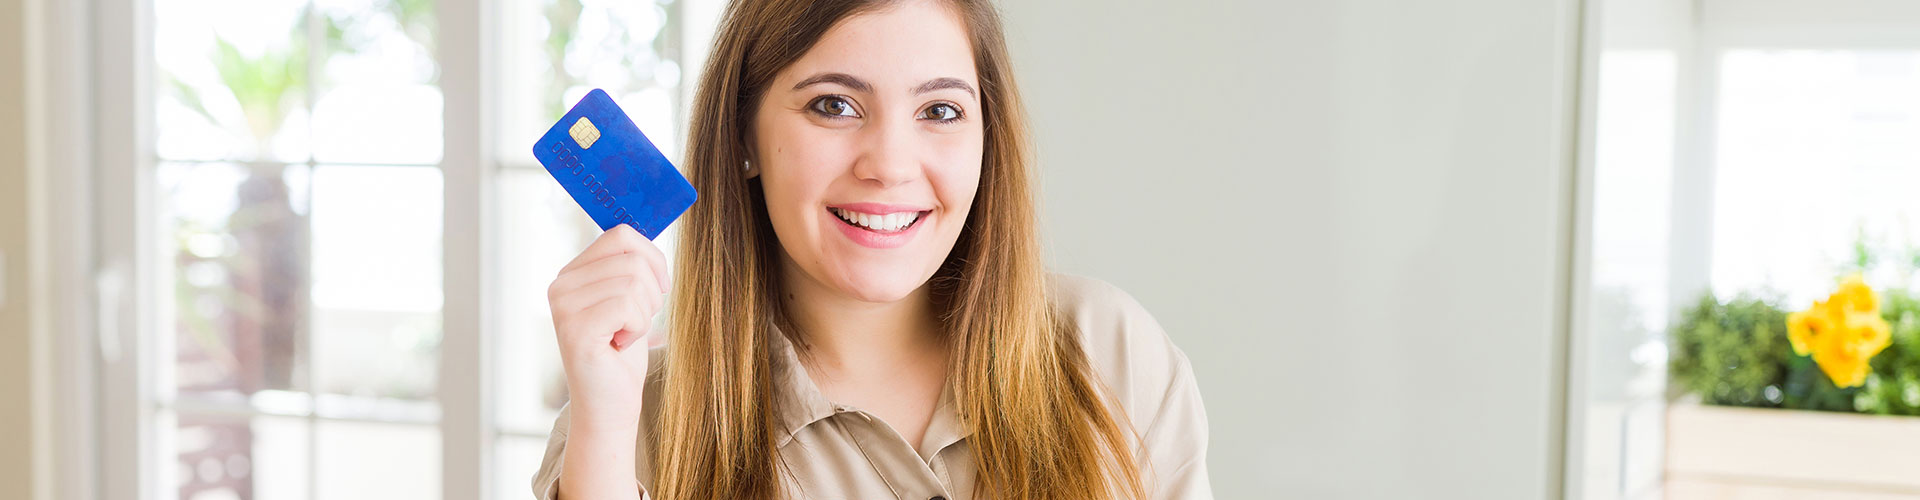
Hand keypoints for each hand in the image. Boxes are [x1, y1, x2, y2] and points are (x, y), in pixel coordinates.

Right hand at [547, 224, 667, 428]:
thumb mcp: (628, 298)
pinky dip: (637, 328)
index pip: (621, 234)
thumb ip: (629, 264)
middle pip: (632, 258)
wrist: (608, 403)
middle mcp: (560, 285)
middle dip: (651, 293)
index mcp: (571, 272)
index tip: (657, 288)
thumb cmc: (621, 352)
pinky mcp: (575, 328)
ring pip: (634, 282)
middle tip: (634, 322)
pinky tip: (619, 345)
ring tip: (624, 335)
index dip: (652, 259)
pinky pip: (628, 305)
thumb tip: (645, 227)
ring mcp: (563, 306)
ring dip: (644, 314)